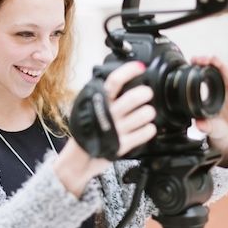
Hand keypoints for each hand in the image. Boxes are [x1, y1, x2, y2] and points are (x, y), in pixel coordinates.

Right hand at [54, 61, 156, 195]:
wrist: (77, 160)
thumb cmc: (84, 131)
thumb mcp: (85, 107)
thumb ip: (99, 94)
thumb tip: (117, 79)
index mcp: (97, 101)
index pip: (114, 81)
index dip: (129, 71)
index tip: (140, 67)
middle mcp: (107, 114)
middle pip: (133, 98)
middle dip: (145, 93)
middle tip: (146, 93)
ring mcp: (115, 130)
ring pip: (143, 115)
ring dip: (149, 112)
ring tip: (147, 112)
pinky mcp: (122, 145)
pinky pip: (144, 133)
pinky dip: (149, 129)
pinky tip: (146, 128)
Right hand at [191, 56, 227, 166]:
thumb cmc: (227, 132)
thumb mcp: (220, 132)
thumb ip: (210, 128)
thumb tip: (199, 124)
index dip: (220, 66)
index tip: (209, 59)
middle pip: (223, 69)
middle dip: (210, 61)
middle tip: (195, 60)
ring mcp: (226, 88)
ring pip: (218, 70)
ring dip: (206, 63)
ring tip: (193, 61)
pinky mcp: (219, 89)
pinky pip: (213, 76)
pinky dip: (205, 69)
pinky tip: (195, 67)